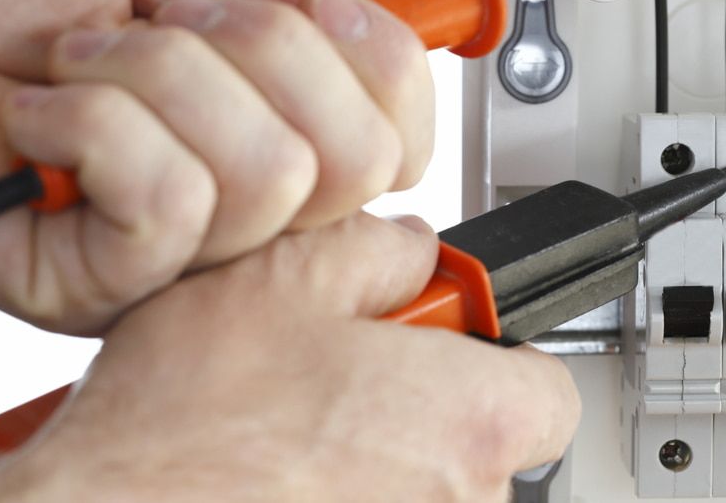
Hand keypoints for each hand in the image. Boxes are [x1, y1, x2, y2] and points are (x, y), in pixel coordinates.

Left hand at [0, 0, 431, 332]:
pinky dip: (99, 125)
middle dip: (270, 50)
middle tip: (178, 19)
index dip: (389, 64)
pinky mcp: (112, 287)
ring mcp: (180, 253)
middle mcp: (237, 198)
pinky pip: (174, 204)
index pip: (398, 137)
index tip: (335, 5)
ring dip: (163, 79)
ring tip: (82, 64)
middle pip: (359, 162)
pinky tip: (42, 119)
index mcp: (262, 122)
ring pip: (269, 177)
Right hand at [0, 214, 580, 502]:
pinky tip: (276, 475)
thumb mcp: (280, 279)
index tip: (447, 348)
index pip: (546, 387)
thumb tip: (411, 251)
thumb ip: (378, 248)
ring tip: (293, 435)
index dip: (493, 355)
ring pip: (423, 490)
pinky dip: (343, 496)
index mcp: (466, 420)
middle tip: (341, 387)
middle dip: (420, 407)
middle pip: (480, 442)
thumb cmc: (179, 430)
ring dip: (378, 461)